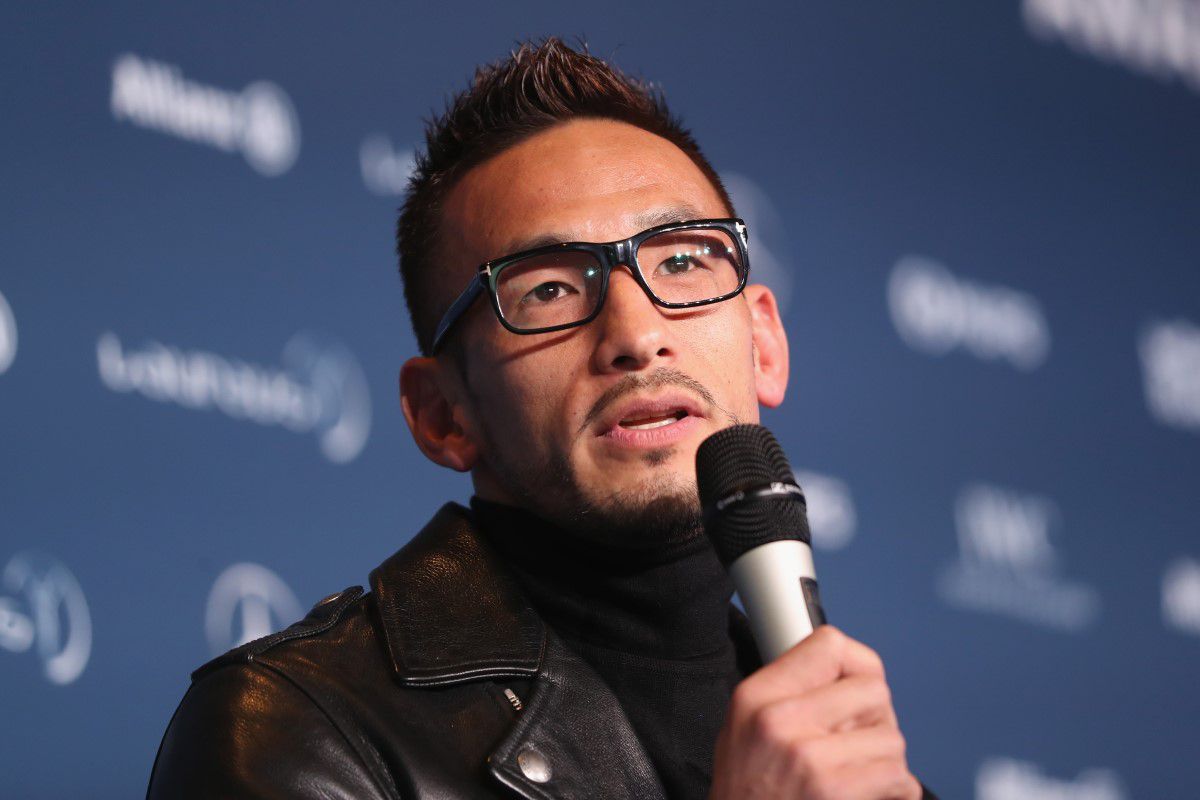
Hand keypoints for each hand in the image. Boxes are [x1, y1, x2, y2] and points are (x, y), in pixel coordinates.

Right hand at [709, 625, 920, 799]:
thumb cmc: (747, 796)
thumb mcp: (742, 730)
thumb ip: (787, 692)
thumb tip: (843, 666)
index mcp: (758, 698)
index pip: (831, 645)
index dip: (855, 668)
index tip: (852, 691)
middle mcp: (782, 721)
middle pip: (875, 690)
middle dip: (875, 720)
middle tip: (855, 744)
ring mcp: (811, 760)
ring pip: (893, 739)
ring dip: (884, 763)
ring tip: (853, 779)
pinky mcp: (837, 793)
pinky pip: (901, 779)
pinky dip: (893, 793)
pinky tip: (862, 798)